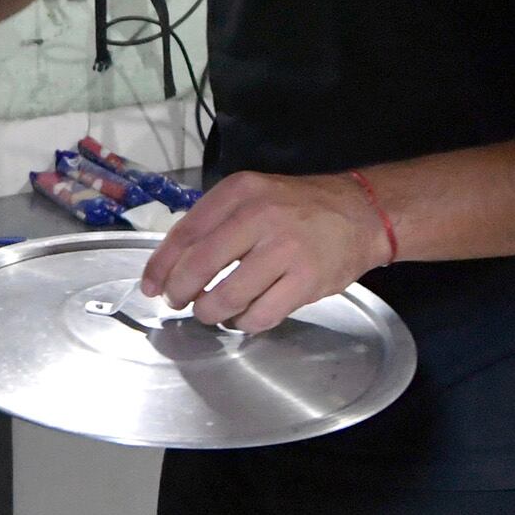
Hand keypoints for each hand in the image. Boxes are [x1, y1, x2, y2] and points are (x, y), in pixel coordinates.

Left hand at [140, 171, 390, 331]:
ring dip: (211, 312)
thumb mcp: (254, 196)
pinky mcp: (306, 280)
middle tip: (179, 302)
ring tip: (213, 311)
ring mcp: (285, 249)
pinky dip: (244, 322)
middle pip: (199, 266)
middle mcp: (260, 216)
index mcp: (240, 192)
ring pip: (226, 297)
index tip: (151, 286)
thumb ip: (215, 223)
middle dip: (181, 292)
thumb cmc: (299, 209)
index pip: (185, 233)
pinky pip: (259, 315)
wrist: (362, 213)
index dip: (161, 266)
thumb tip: (172, 266)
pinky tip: (244, 316)